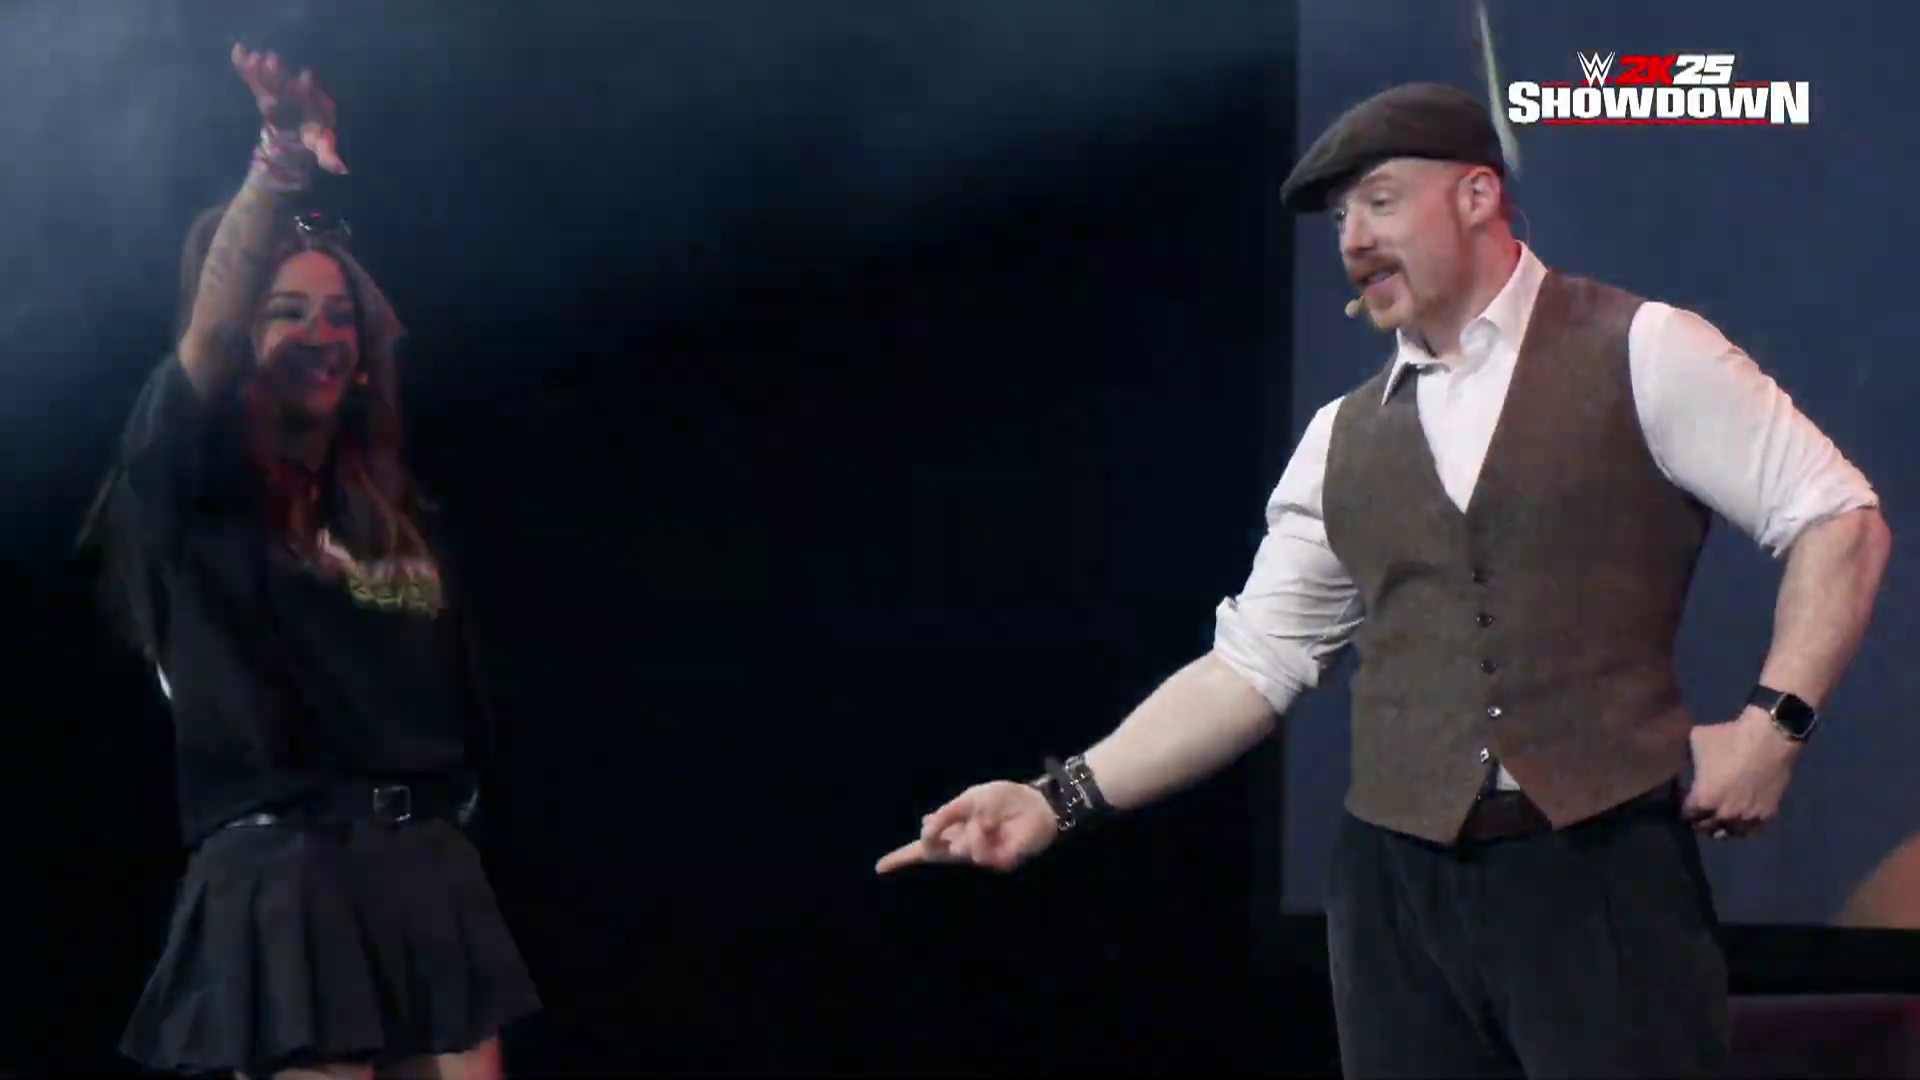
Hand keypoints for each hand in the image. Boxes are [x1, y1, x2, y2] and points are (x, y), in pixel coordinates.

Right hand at [231, 44, 346, 174]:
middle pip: (287, 84)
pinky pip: (256, 81)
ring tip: (253, 56)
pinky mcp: (265, 93)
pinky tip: (238, 50)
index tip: (305, 76)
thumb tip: (342, 168)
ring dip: (261, 69)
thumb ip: (328, 156)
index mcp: (315, 106)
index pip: (311, 97)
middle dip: (280, 74)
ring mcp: (282, 92)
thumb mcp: (322, 150)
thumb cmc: (314, 141)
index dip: (307, 88)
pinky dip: (246, 68)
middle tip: (272, 59)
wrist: (298, 139)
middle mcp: (300, 95)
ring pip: (271, 80)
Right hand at [875, 780, 1059, 873]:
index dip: (900, 859)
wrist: (1037, 803)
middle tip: (954, 821)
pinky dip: (984, 835)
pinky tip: (994, 826)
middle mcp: (962, 847)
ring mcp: (980, 858)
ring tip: (987, 820)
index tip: (878, 868)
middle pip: (934, 850)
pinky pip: (981, 854)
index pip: (923, 848)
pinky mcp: (999, 864)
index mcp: (953, 832)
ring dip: (970, 830)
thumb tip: (924, 831)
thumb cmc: (1004, 799)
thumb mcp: (970, 799)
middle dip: (938, 834)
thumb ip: (946, 814)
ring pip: (959, 850)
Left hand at [1682, 707, 1803, 839]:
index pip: (1685, 814)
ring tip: (1718, 817)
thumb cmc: (1729, 738)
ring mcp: (1747, 818)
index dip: (1681, 806)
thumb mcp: (1696, 741)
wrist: (1771, 737)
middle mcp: (1725, 815)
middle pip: (1705, 827)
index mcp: (1704, 800)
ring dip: (1720, 827)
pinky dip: (1743, 826)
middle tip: (1698, 809)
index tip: (1683, 798)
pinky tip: (1739, 817)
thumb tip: (1679, 761)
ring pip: (1728, 833)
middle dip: (1698, 819)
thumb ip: (1685, 758)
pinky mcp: (1767, 815)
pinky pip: (1751, 830)